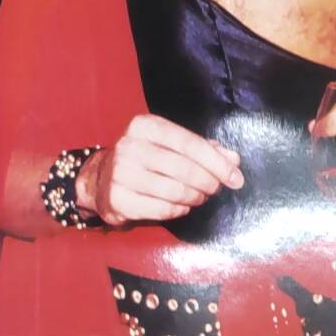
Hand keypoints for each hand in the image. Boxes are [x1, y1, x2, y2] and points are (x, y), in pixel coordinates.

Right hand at [76, 114, 243, 226]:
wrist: (99, 178)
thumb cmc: (145, 158)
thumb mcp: (170, 145)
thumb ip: (202, 149)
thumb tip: (233, 159)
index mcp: (145, 125)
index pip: (190, 143)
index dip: (217, 162)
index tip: (236, 178)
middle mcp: (130, 145)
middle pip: (184, 168)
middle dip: (208, 182)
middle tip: (216, 189)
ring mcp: (120, 173)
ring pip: (174, 191)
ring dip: (195, 198)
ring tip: (199, 197)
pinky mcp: (116, 199)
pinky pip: (160, 210)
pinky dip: (178, 210)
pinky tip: (183, 207)